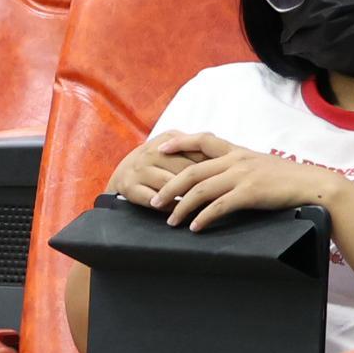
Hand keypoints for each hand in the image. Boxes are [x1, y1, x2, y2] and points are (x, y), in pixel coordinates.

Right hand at [106, 130, 237, 208]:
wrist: (123, 172)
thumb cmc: (159, 160)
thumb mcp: (175, 145)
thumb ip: (196, 145)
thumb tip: (223, 147)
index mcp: (168, 138)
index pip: (197, 152)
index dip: (215, 168)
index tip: (229, 182)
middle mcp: (152, 151)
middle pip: (185, 170)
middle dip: (204, 186)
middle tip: (222, 199)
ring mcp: (140, 168)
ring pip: (169, 185)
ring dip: (186, 199)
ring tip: (203, 209)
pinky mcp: (129, 186)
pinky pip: (152, 200)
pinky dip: (167, 208)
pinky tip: (179, 214)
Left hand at [158, 143, 344, 232]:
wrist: (313, 185)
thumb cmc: (287, 178)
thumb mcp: (260, 164)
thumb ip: (239, 165)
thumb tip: (220, 174)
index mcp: (237, 151)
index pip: (201, 140)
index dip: (178, 143)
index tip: (159, 149)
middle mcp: (236, 160)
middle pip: (192, 170)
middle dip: (169, 186)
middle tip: (154, 202)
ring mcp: (242, 175)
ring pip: (201, 190)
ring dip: (182, 207)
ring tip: (170, 221)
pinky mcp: (250, 193)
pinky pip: (220, 206)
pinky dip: (204, 217)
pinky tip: (195, 227)